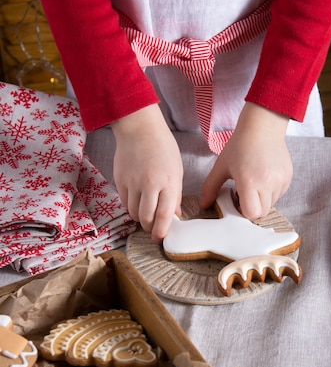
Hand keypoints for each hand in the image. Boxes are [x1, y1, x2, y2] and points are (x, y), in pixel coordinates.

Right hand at [111, 105, 182, 241]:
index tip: (160, 237)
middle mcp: (150, 184)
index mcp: (168, 181)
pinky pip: (124, 202)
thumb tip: (175, 214)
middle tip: (152, 229)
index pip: (165, 214)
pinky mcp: (120, 180)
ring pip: (133, 212)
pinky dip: (130, 206)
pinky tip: (136, 201)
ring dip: (139, 217)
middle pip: (146, 217)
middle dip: (149, 227)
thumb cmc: (162, 147)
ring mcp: (132, 182)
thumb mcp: (176, 169)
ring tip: (145, 214)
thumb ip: (175, 193)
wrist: (139, 129)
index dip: (162, 230)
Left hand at [200, 103, 292, 218]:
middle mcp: (268, 183)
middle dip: (252, 207)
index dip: (243, 211)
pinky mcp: (288, 177)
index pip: (252, 213)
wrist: (262, 127)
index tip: (237, 201)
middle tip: (244, 192)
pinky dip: (271, 191)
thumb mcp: (221, 166)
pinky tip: (263, 177)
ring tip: (253, 182)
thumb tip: (203, 204)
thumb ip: (210, 188)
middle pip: (262, 212)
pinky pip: (279, 194)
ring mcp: (280, 180)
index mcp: (249, 182)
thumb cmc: (240, 145)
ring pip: (271, 204)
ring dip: (262, 199)